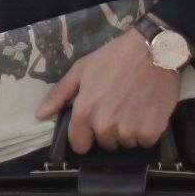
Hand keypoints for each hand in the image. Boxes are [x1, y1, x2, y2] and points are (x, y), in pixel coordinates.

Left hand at [36, 31, 179, 154]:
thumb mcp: (82, 69)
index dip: (86, 135)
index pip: (79, 145)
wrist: (154, 50)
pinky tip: (148, 110)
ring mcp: (129, 131)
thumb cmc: (116, 57)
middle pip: (105, 143)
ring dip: (129, 131)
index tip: (95, 122)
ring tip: (135, 105)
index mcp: (85, 113)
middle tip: (119, 105)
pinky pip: (145, 141)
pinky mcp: (151, 132)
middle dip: (110, 129)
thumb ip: (60, 94)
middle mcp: (105, 126)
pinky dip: (147, 130)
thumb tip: (41, 114)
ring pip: (126, 143)